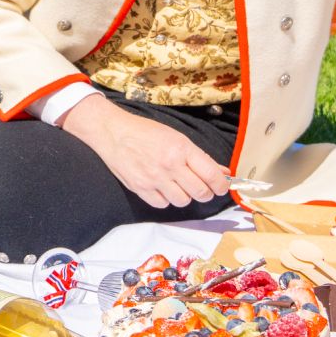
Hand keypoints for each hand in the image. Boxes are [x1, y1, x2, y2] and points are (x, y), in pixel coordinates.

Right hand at [62, 95, 230, 207]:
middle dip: (206, 193)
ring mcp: (154, 178)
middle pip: (201, 193)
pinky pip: (163, 204)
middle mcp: (169, 165)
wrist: (112, 132)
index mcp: (181, 149)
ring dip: (185, 196)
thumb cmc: (145, 132)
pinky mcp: (140, 188)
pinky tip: (163, 188)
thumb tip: (222, 172)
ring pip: (183, 201)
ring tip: (179, 186)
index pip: (212, 176)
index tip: (222, 187)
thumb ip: (199, 157)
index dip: (222, 185)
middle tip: (203, 188)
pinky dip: (166, 199)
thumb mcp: (176, 137)